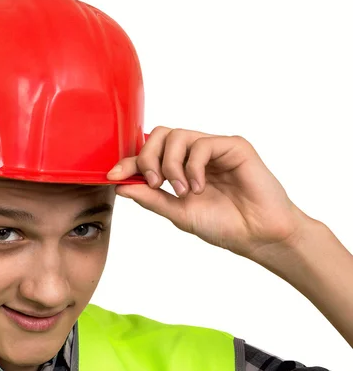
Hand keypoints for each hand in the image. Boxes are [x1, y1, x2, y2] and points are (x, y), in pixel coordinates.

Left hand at [107, 126, 308, 261]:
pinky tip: (200, 188)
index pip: (149, 154)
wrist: (258, 236)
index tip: (113, 176)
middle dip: (148, 158)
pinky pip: (202, 143)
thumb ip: (152, 198)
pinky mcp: (234, 146)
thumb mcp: (179, 214)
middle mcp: (196, 154)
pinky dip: (193, 166)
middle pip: (159, 135)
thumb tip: (121, 186)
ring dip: (171, 164)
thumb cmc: (224, 226)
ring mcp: (214, 148)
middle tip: (156, 184)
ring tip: (182, 191)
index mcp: (181, 169)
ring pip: (177, 135)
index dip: (129, 161)